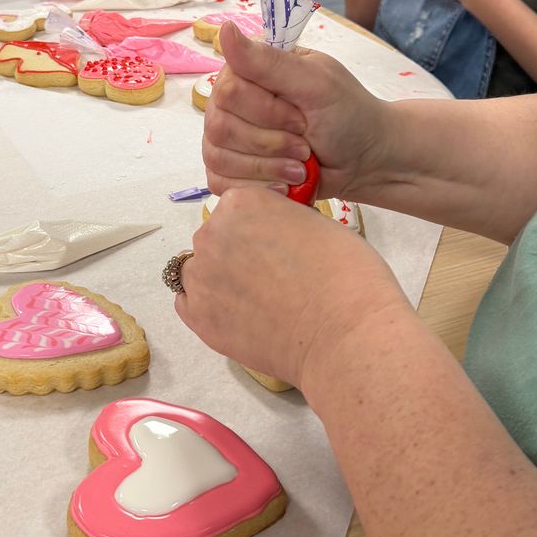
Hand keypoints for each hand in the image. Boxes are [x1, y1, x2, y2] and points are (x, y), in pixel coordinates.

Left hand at [174, 187, 404, 389]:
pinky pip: (191, 304)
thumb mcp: (318, 223)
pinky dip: (211, 308)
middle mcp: (212, 233)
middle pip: (217, 237)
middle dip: (239, 253)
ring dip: (221, 280)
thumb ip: (283, 221)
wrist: (344, 334)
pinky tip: (242, 317)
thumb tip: (274, 234)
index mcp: (242, 202)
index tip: (278, 246)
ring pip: (201, 271)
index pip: (240, 208)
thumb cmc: (346, 277)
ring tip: (258, 301)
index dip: (261, 229)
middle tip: (274, 277)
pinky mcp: (199, 317)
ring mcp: (201, 277)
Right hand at [203, 23, 389, 198]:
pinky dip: (256, 187)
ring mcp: (227, 138)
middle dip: (271, 143)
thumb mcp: (315, 83)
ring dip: (268, 167)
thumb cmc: (347, 115)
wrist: (365, 159)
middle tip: (305, 145)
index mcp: (248, 72)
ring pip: (218, 157)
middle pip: (220, 127)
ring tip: (300, 166)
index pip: (228, 92)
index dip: (266, 112)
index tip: (302, 117)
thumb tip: (225, 28)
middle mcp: (231, 103)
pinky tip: (283, 185)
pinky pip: (219, 181)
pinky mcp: (231, 170)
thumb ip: (268, 61)